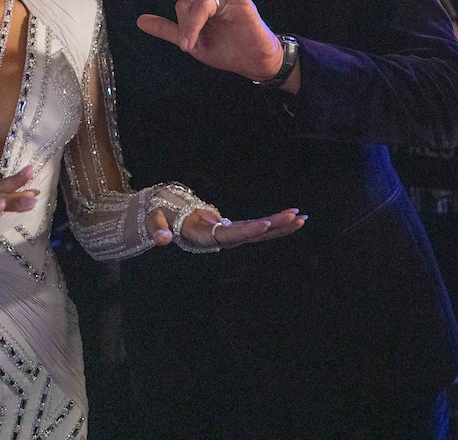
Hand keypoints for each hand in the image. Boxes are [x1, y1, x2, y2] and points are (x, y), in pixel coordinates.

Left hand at [135, 0, 282, 81]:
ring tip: (188, 45)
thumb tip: (139, 20)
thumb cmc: (225, 49)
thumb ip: (167, 30)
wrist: (253, 62)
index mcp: (197, 6)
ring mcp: (226, 0)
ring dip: (191, 26)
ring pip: (200, 5)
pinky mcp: (242, 4)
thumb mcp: (190, 43)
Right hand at [145, 207, 305, 248]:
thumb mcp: (154, 221)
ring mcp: (231, 235)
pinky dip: (276, 223)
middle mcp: (222, 239)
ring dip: (281, 226)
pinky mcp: (236, 230)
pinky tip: (294, 218)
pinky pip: (258, 228)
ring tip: (303, 218)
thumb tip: (162, 239)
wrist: (168, 222)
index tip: (263, 224)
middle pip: (251, 234)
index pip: (228, 235)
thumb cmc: (160, 219)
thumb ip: (157, 229)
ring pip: (259, 233)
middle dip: (274, 227)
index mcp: (204, 238)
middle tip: (296, 218)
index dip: (246, 231)